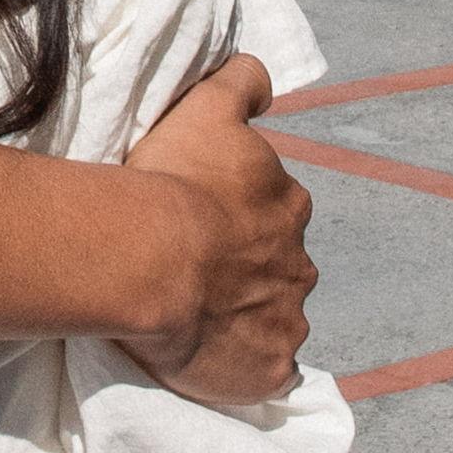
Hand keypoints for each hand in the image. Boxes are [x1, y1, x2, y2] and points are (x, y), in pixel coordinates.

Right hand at [114, 56, 313, 413]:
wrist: (152, 260)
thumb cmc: (175, 180)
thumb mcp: (206, 107)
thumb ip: (241, 84)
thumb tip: (264, 81)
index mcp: (289, 206)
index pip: (276, 210)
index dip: (242, 215)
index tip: (207, 220)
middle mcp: (299, 265)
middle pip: (279, 267)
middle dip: (251, 269)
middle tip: (200, 271)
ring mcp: (288, 322)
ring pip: (273, 318)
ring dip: (247, 318)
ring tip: (199, 319)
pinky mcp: (270, 370)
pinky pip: (264, 371)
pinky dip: (246, 366)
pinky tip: (214, 360)